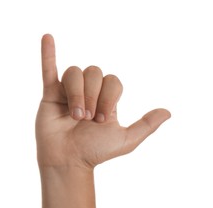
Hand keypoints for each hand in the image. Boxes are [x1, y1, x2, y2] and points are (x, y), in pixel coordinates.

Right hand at [35, 34, 170, 170]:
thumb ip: (146, 125)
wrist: (69, 161)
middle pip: (94, 73)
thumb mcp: (126, 140)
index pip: (112, 81)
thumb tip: (168, 112)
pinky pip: (49, 69)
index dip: (109, 96)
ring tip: (75, 115)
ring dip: (77, 93)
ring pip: (75, 72)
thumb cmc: (95, 152)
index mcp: (106, 100)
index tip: (102, 120)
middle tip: (88, 119)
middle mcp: (88, 92)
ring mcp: (69, 92)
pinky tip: (47, 38)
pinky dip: (48, 54)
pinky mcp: (50, 94)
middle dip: (92, 95)